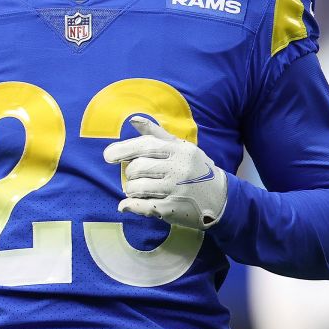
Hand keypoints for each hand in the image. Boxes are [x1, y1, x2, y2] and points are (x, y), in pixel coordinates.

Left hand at [102, 116, 228, 229]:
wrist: (221, 198)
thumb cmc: (196, 168)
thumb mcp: (181, 147)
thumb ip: (156, 133)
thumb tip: (133, 119)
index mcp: (178, 151)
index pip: (145, 146)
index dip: (123, 149)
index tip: (108, 156)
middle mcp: (177, 169)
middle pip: (138, 168)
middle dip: (130, 173)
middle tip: (134, 176)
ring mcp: (175, 190)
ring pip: (138, 187)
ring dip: (130, 189)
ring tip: (136, 189)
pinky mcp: (172, 209)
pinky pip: (142, 206)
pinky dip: (129, 205)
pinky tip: (126, 204)